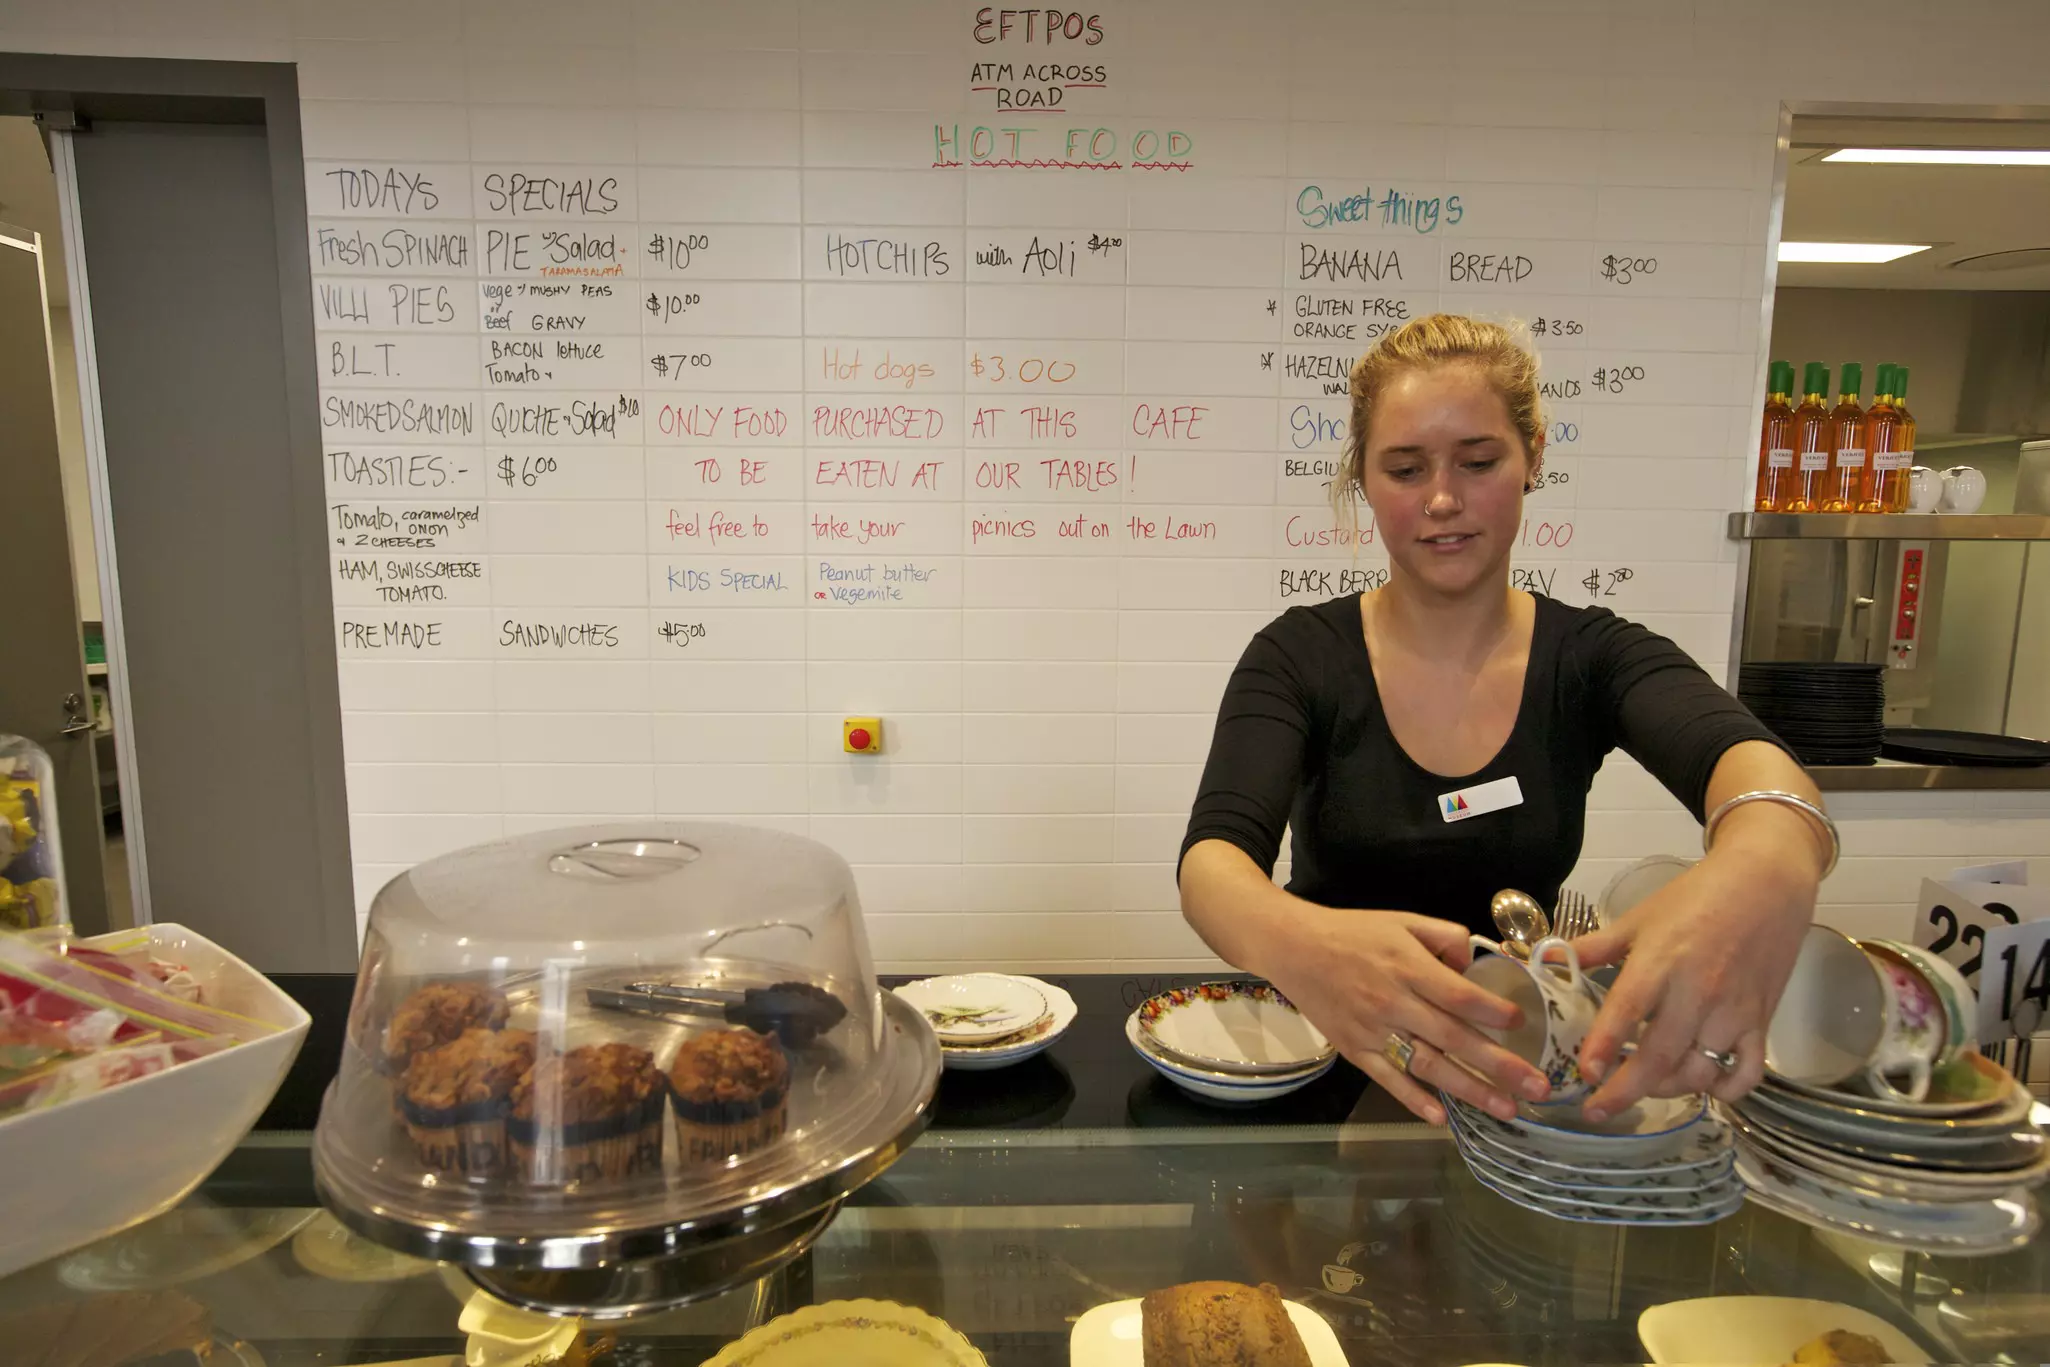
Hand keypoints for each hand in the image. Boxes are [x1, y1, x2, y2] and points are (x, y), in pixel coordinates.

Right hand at [1265, 907, 1551, 1124]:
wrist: (1293, 947)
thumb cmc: (1354, 932)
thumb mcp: (1403, 919)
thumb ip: (1445, 936)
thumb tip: (1473, 966)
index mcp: (1408, 966)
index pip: (1458, 995)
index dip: (1492, 1011)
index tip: (1522, 1024)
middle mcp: (1394, 1002)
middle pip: (1453, 1038)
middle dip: (1499, 1064)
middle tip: (1538, 1086)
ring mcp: (1373, 1031)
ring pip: (1427, 1065)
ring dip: (1470, 1090)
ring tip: (1507, 1109)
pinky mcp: (1355, 1050)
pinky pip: (1388, 1078)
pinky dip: (1412, 1099)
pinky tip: (1440, 1119)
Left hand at [1572, 855, 1813, 1120]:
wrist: (1765, 884)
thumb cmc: (1696, 898)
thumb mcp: (1638, 918)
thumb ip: (1595, 946)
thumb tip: (1547, 959)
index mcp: (1659, 963)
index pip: (1627, 1011)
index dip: (1604, 1046)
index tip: (1585, 1074)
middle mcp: (1696, 993)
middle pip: (1660, 1056)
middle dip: (1626, 1090)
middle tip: (1597, 1111)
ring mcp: (1732, 1012)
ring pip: (1699, 1072)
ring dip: (1668, 1089)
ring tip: (1644, 1086)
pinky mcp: (1761, 1022)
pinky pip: (1747, 1074)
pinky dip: (1726, 1090)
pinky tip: (1704, 1086)